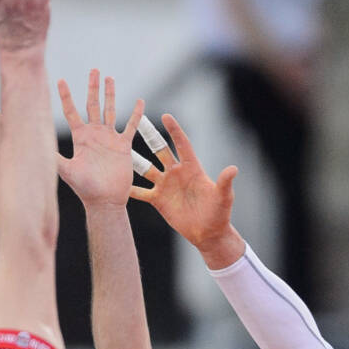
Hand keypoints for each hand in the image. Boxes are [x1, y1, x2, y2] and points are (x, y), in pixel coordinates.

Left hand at [56, 70, 143, 208]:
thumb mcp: (66, 170)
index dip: (66, 96)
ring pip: (110, 110)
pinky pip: (131, 126)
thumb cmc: (84, 188)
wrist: (104, 201)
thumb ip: (52, 157)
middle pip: (92, 105)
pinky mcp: (123, 146)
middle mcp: (94, 135)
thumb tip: (32, 148)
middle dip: (92, 87)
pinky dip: (136, 114)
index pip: (71, 112)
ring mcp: (109, 139)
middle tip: (93, 70)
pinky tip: (139, 101)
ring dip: (110, 95)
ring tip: (109, 78)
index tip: (60, 80)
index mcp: (80, 137)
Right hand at [129, 113, 242, 267]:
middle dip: (149, 135)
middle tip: (138, 120)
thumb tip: (233, 169)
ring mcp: (165, 186)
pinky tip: (115, 183)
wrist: (208, 233)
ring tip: (119, 149)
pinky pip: (140, 192)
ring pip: (146, 169)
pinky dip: (129, 188)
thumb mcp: (223, 197)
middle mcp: (176, 173)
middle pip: (160, 150)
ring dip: (134, 160)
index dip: (174, 130)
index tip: (165, 115)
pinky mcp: (158, 200)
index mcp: (192, 168)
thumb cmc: (219, 213)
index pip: (181, 144)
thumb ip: (224, 182)